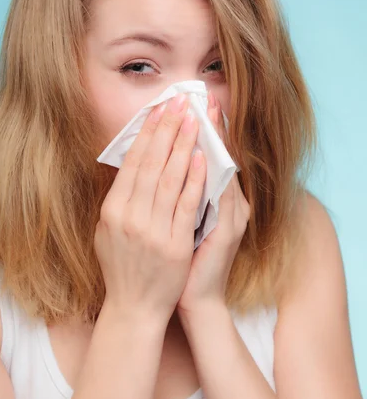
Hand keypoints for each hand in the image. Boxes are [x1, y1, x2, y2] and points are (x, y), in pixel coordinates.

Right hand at [95, 93, 206, 324]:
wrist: (135, 308)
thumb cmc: (122, 267)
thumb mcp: (108, 233)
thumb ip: (119, 202)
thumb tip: (131, 169)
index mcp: (112, 211)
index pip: (132, 163)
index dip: (147, 134)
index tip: (158, 110)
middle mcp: (129, 217)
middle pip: (152, 164)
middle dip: (167, 130)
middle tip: (179, 102)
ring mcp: (152, 231)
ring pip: (170, 178)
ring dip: (183, 146)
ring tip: (193, 119)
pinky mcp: (175, 244)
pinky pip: (187, 205)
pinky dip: (195, 179)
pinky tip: (202, 158)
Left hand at [177, 89, 249, 317]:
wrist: (196, 299)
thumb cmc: (184, 260)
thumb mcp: (183, 221)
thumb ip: (183, 193)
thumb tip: (165, 163)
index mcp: (221, 201)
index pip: (214, 158)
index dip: (207, 131)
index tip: (195, 104)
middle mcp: (232, 204)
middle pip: (220, 158)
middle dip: (208, 127)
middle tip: (199, 99)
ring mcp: (232, 217)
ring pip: (221, 172)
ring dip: (209, 143)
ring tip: (200, 115)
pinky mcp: (227, 233)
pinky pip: (219, 198)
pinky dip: (209, 178)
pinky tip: (202, 157)